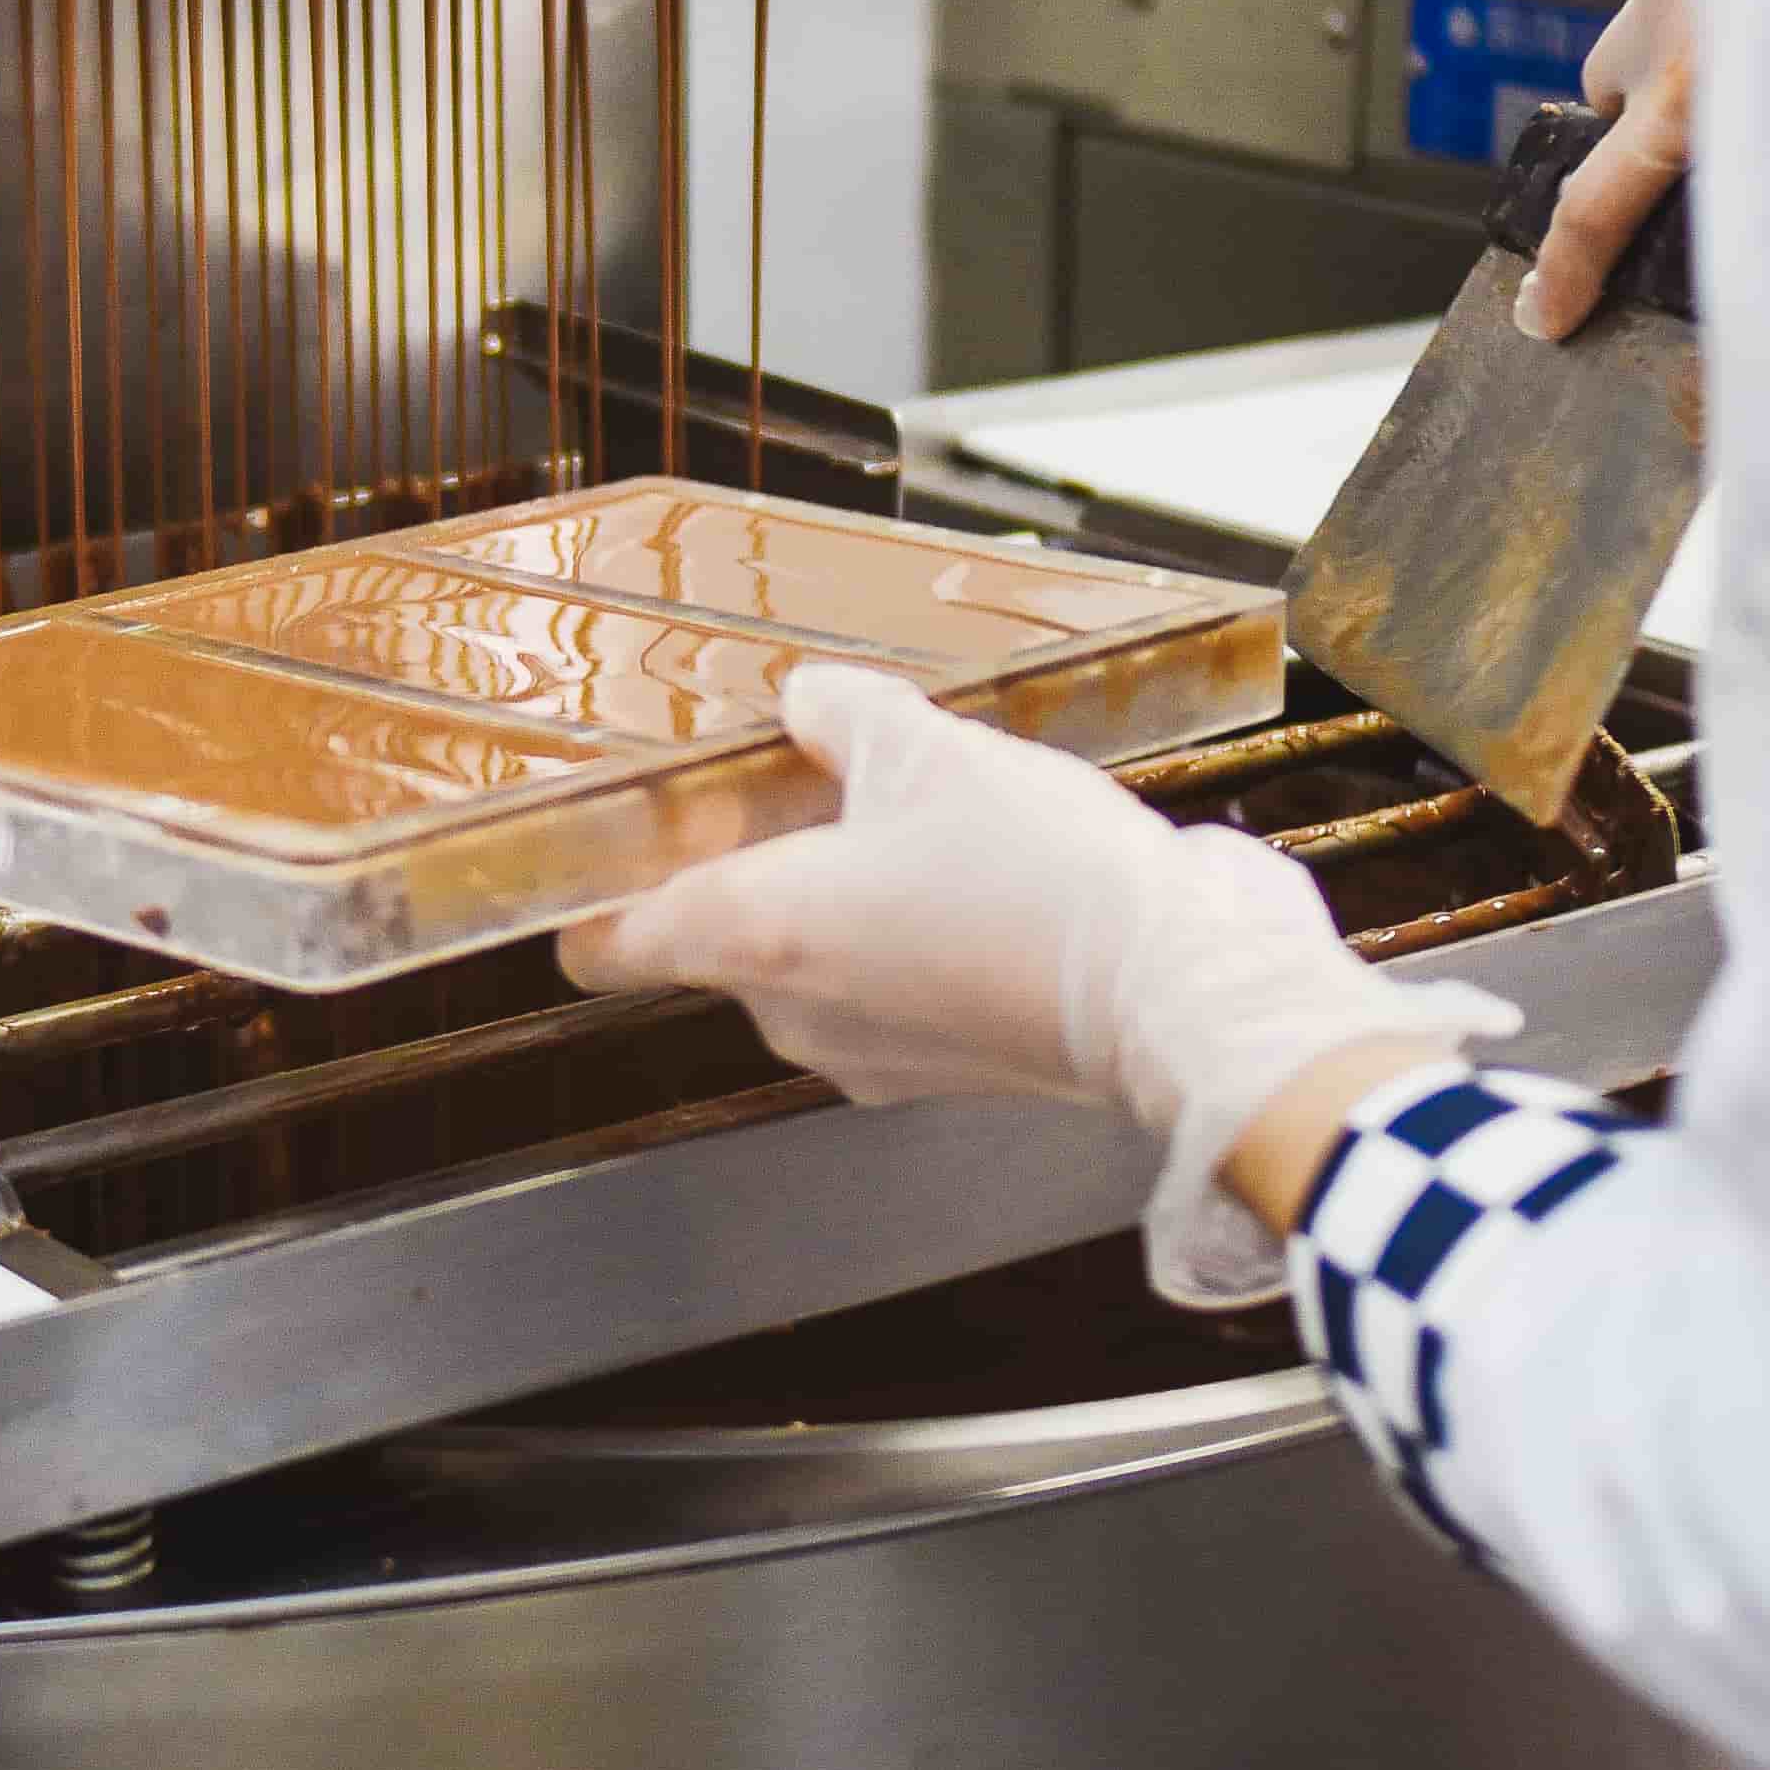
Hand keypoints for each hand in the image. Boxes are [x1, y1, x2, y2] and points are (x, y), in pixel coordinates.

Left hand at [563, 670, 1519, 1295]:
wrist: (1180, 989)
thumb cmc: (1039, 881)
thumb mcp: (930, 750)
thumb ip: (845, 716)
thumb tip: (811, 701)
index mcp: (754, 935)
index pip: (609, 945)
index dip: (589, 898)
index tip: (592, 855)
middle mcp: (796, 1013)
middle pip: (720, 941)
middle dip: (751, 868)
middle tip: (790, 786)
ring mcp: (872, 1054)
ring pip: (815, 966)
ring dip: (844, 901)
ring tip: (907, 816)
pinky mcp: (951, 1068)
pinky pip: (896, 992)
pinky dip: (914, 941)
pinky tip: (975, 870)